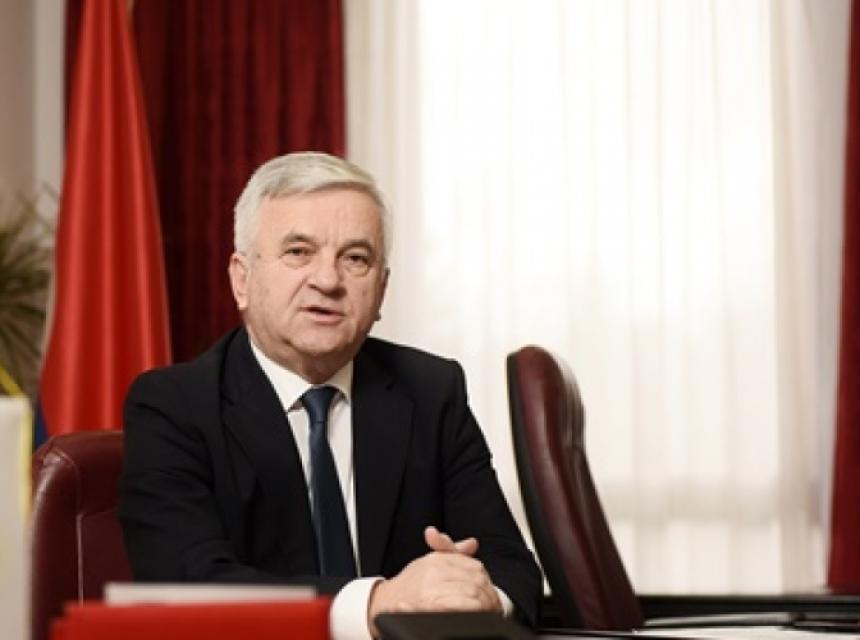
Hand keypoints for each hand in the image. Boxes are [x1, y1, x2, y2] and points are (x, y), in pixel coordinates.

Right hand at [366, 528, 501, 636]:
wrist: (384, 604)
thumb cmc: (409, 586)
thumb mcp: (429, 563)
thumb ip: (452, 552)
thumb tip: (472, 543)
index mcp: (437, 560)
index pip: (473, 566)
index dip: (486, 580)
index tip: (490, 591)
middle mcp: (434, 571)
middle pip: (475, 579)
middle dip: (488, 594)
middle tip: (494, 605)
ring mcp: (431, 589)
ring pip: (470, 593)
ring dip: (483, 604)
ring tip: (488, 613)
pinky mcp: (430, 605)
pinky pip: (458, 606)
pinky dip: (471, 611)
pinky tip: (475, 616)